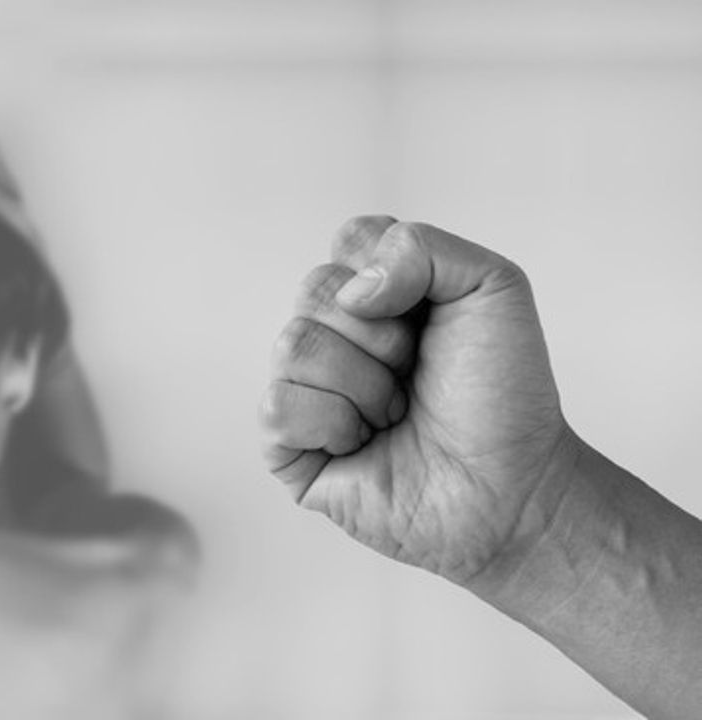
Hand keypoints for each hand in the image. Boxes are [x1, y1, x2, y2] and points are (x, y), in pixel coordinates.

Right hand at [260, 217, 580, 588]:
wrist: (510, 487)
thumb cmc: (503, 396)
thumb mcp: (492, 287)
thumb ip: (422, 246)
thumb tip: (354, 289)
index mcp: (378, 292)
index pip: (349, 241)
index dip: (393, 275)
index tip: (430, 316)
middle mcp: (336, 334)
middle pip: (315, 289)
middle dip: (382, 337)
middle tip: (415, 374)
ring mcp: (307, 387)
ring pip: (293, 346)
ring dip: (363, 386)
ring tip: (395, 414)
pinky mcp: (287, 445)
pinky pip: (278, 406)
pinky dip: (333, 426)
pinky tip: (364, 445)